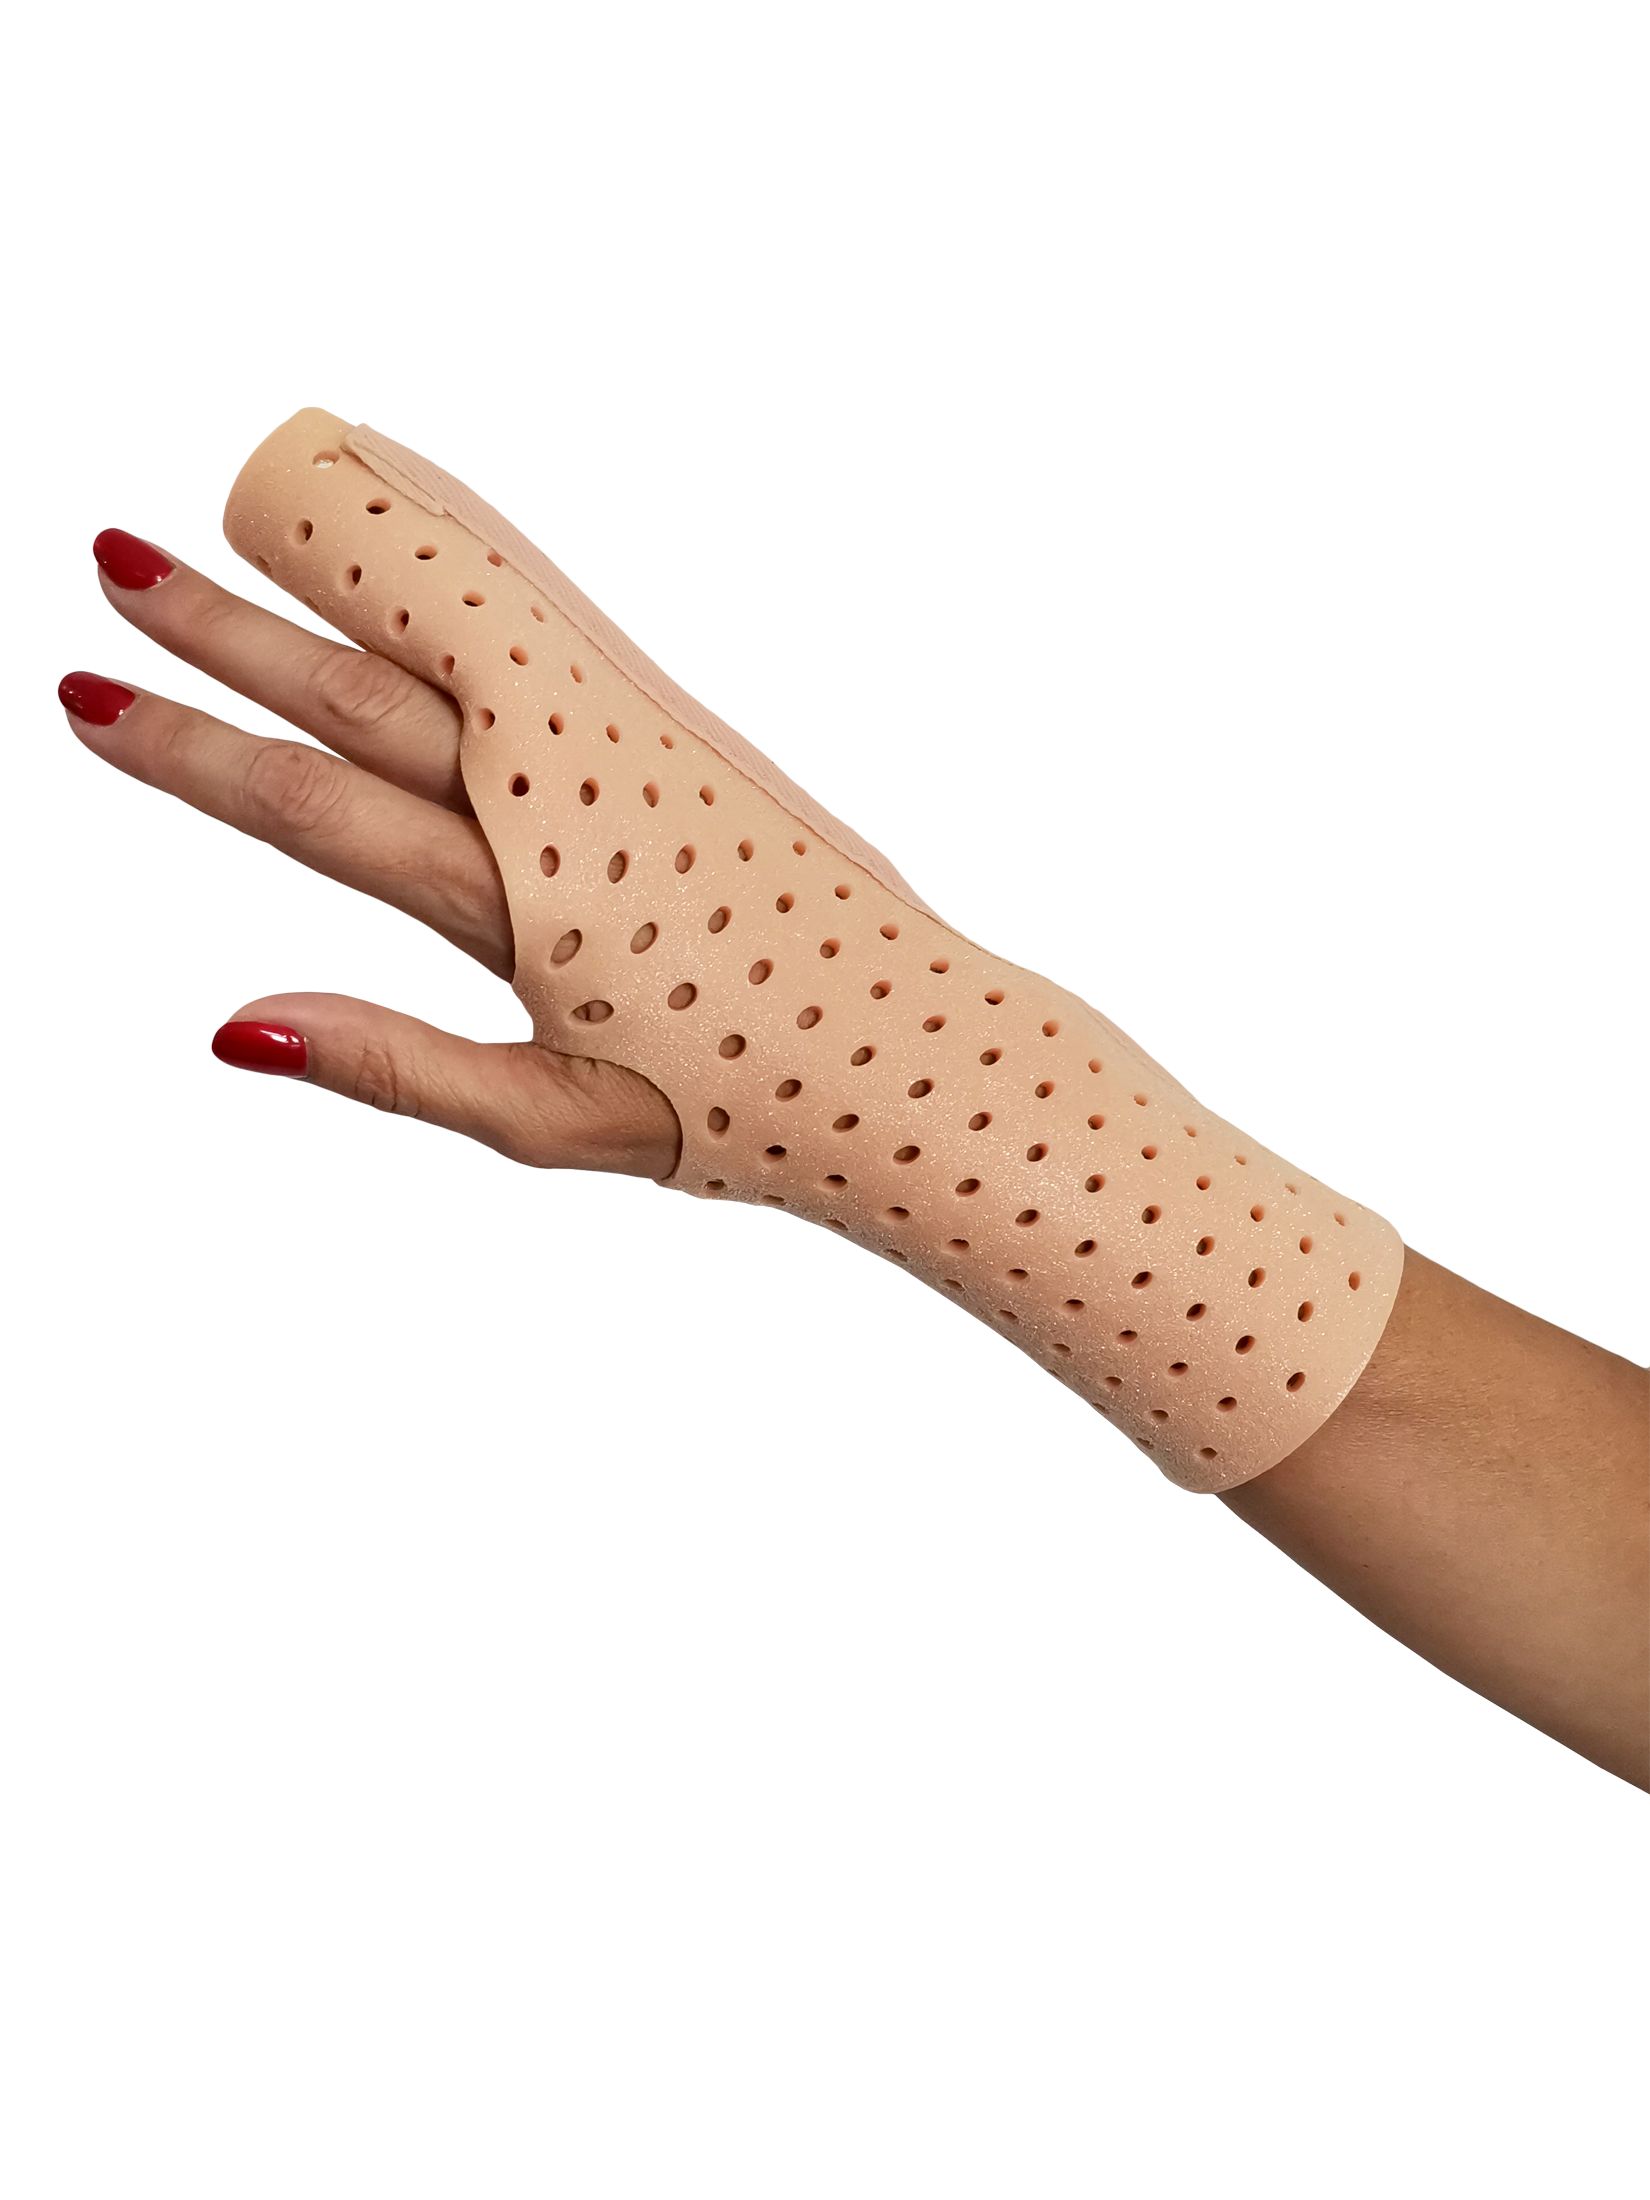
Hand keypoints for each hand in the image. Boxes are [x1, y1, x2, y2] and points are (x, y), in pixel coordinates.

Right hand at [62, 532, 680, 1178]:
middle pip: (367, 695)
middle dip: (230, 631)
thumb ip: (392, 1065)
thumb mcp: (554, 1117)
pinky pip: (551, 619)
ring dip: (339, 568)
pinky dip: (470, 558)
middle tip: (114, 562)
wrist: (914, 1057)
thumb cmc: (742, 1105)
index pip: (319, 805)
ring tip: (241, 502)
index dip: (191, 750)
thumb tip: (229, 1030)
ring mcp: (628, 750)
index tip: (84, 696)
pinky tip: (420, 525)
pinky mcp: (678, 729)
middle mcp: (568, 802)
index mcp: (524, 905)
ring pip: (460, 625)